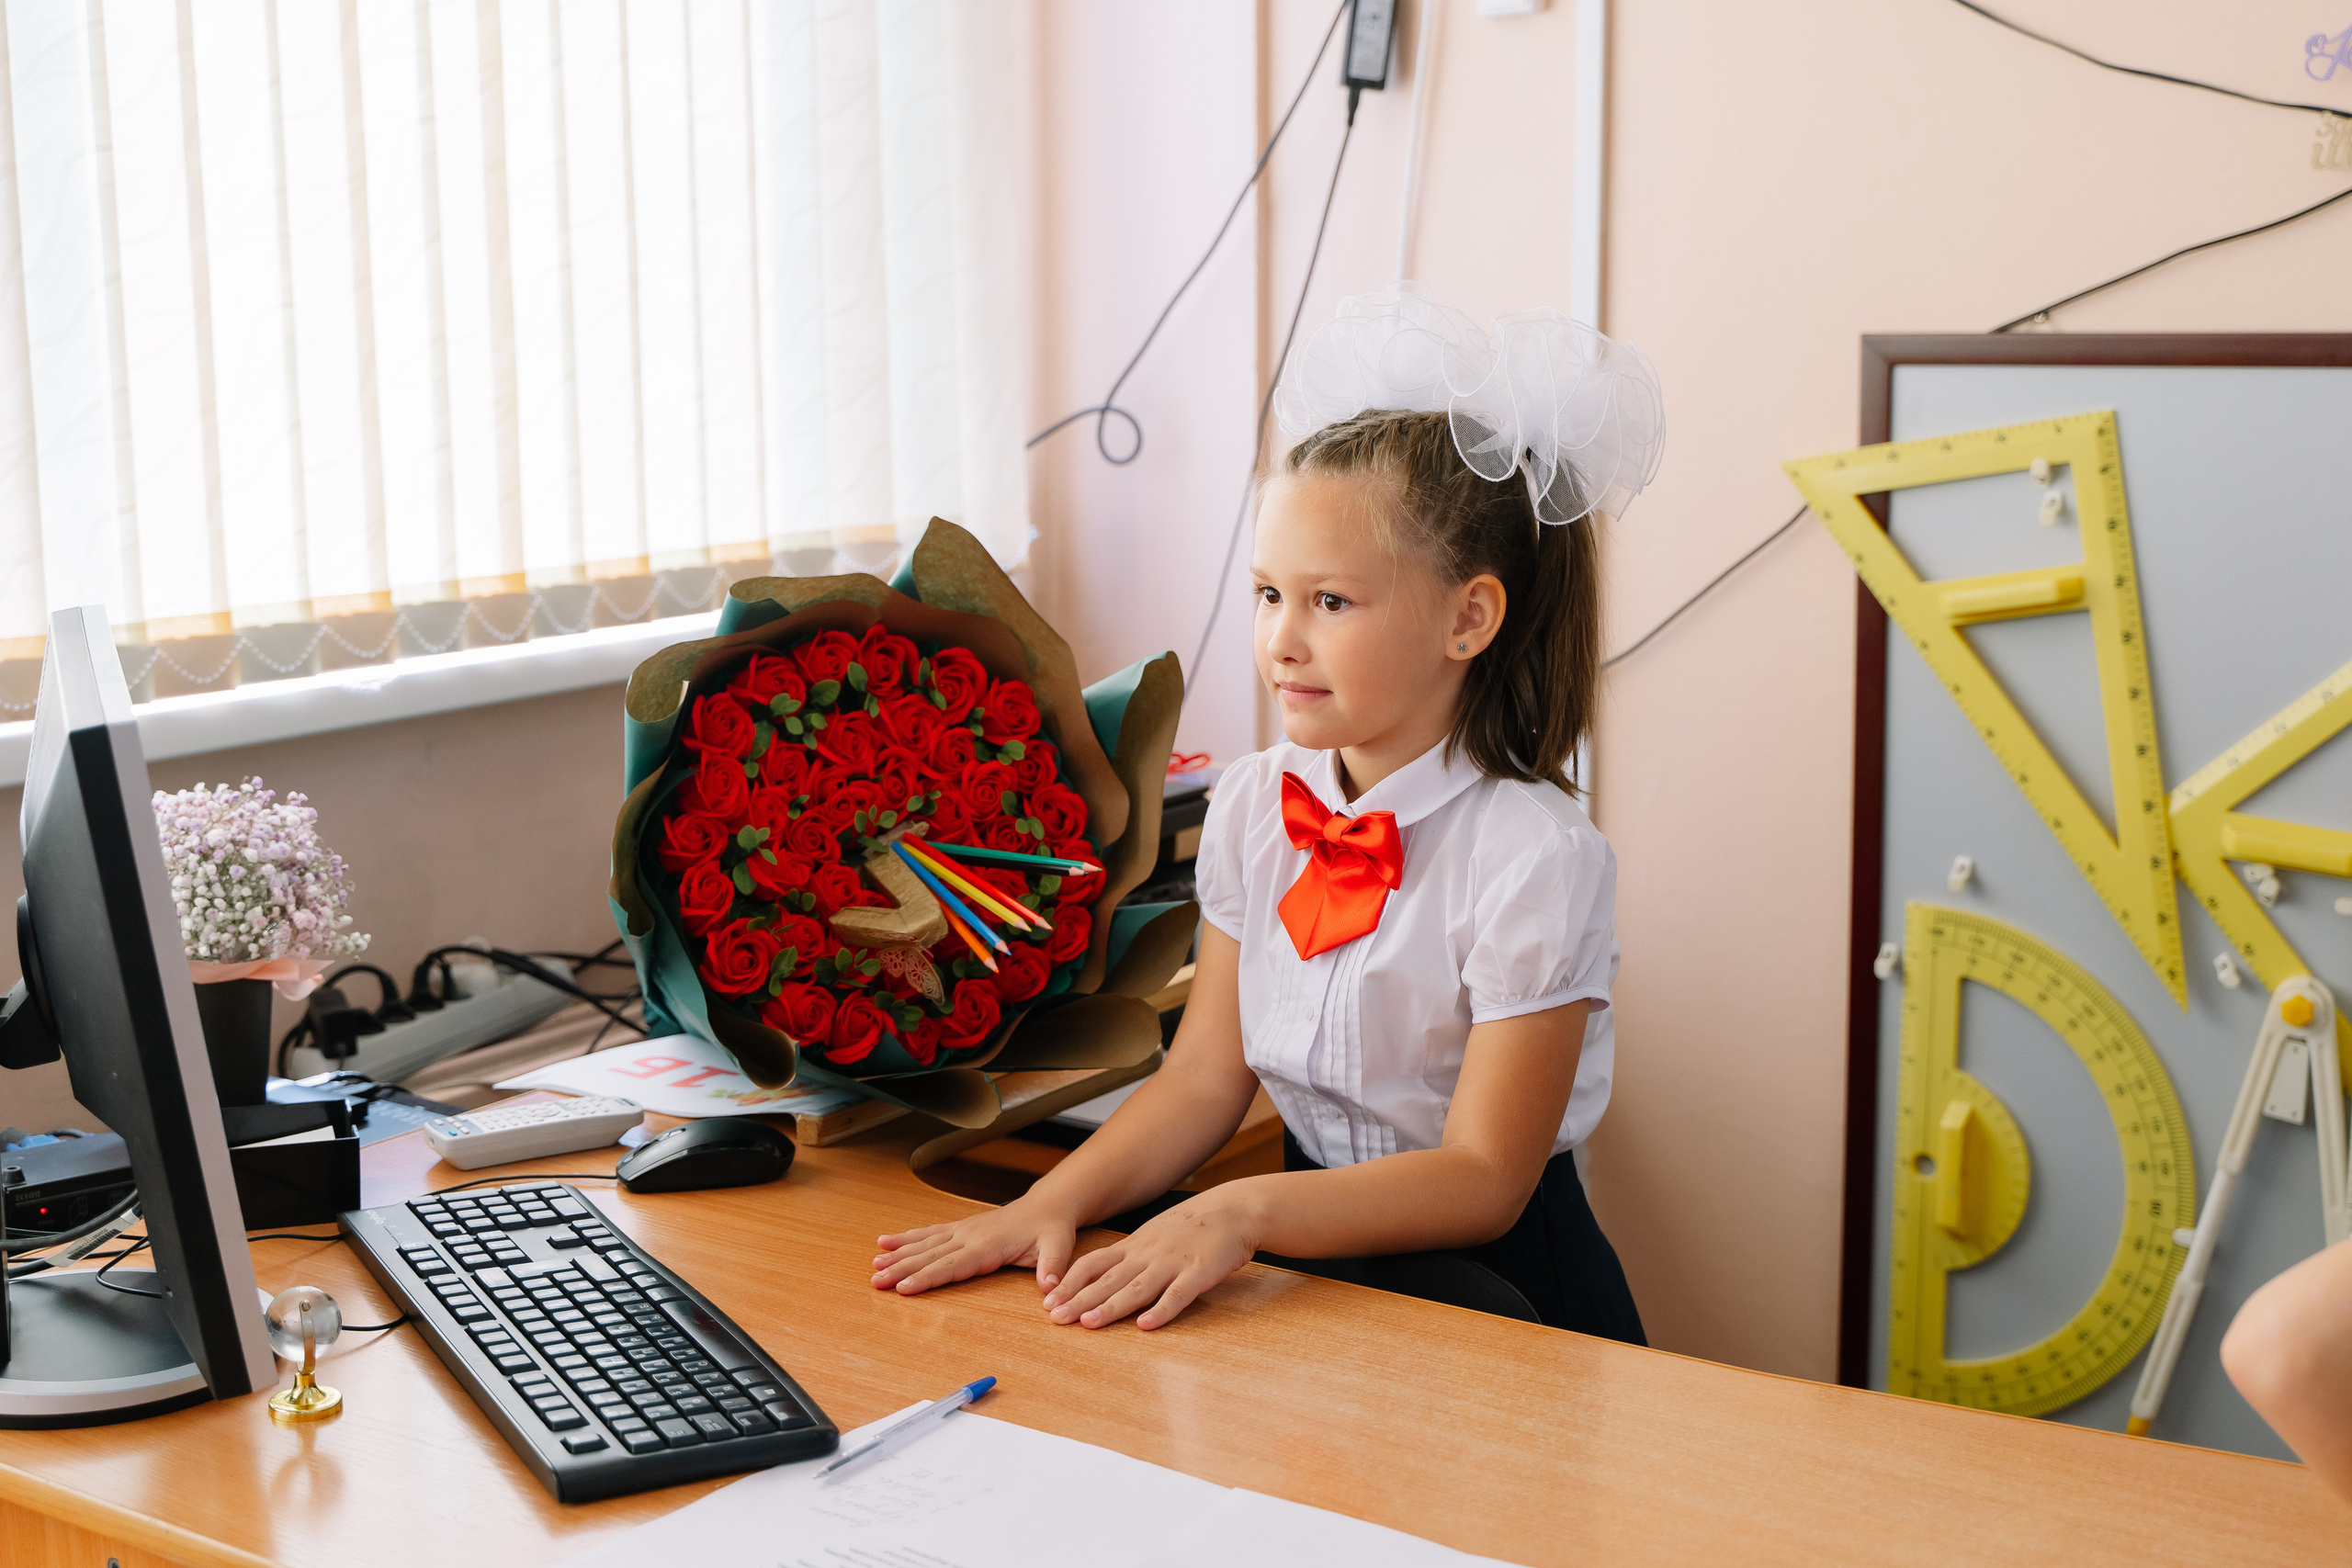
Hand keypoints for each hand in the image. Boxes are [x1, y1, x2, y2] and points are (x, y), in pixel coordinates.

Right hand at [871, 1196, 1079, 1296]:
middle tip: (877, 1281)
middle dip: (902, 1268)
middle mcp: (970, 1236)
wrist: (1047, 1206)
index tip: (904, 1287)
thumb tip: (1049, 1289)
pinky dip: (906, 1237)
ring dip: (898, 1254)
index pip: (953, 1265)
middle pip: (931, 1256)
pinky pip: (929, 1233)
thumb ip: (1052, 1267)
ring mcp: (962, 1230)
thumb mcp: (1059, 1247)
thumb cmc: (1051, 1229)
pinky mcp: (960, 1228)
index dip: (928, 1277)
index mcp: (989, 1245)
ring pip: (924, 1244)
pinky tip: (885, 1241)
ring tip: (873, 1264)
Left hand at [1043, 1191, 1255, 1330]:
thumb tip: (1102, 1275)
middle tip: (1056, 1318)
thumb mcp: (1154, 1234)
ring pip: (1137, 1288)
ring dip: (1111, 1307)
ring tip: (1089, 1323)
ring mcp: (1173, 1263)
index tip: (1048, 1302)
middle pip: (1108, 1280)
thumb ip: (1131, 1254)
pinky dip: (1162, 1310)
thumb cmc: (1193, 1226)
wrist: (1233, 1211)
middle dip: (1079, 1300)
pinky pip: (1178, 1295)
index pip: (1093, 1264)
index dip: (1069, 1283)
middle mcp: (1148, 1254)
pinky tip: (1146, 1325)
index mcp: (1135, 1246)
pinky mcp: (1199, 1273)